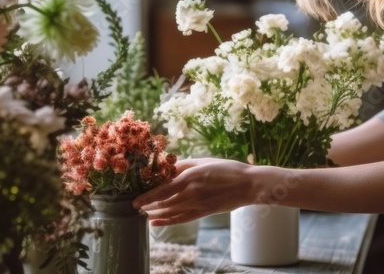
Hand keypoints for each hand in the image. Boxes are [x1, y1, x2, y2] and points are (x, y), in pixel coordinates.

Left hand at [133, 158, 256, 225]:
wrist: (248, 185)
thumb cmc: (227, 169)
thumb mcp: (203, 161)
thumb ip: (184, 165)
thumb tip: (166, 167)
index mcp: (191, 178)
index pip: (163, 190)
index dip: (147, 197)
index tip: (135, 201)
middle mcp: (192, 193)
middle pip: (164, 203)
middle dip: (148, 206)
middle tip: (136, 206)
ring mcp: (198, 205)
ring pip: (171, 212)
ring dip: (155, 214)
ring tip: (144, 213)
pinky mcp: (204, 212)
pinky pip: (182, 219)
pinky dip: (167, 222)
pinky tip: (156, 222)